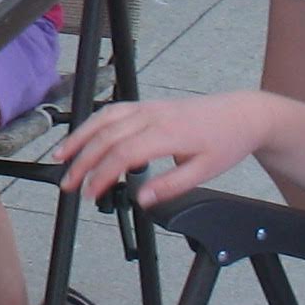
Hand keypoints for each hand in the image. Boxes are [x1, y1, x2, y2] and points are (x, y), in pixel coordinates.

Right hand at [54, 90, 275, 206]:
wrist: (242, 114)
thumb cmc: (226, 141)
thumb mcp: (205, 171)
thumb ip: (171, 185)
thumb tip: (141, 199)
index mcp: (168, 133)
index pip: (123, 153)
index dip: (102, 174)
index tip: (91, 193)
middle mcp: (153, 115)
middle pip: (106, 136)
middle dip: (83, 161)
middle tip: (69, 185)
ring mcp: (148, 107)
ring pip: (104, 119)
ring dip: (80, 138)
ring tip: (62, 158)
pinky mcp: (147, 105)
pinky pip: (113, 111)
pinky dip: (92, 123)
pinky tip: (82, 137)